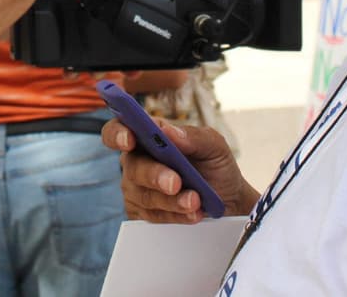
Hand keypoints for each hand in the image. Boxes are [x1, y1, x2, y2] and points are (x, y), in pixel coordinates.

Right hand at [102, 118, 257, 223]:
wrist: (228, 202)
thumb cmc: (216, 167)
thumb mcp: (214, 147)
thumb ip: (193, 136)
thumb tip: (167, 131)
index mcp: (148, 136)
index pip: (119, 129)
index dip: (118, 133)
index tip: (129, 140)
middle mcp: (137, 161)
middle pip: (132, 167)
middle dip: (155, 175)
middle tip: (175, 182)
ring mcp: (138, 190)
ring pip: (144, 196)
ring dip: (172, 201)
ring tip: (195, 202)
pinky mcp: (144, 215)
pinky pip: (153, 217)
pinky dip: (175, 216)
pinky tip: (193, 214)